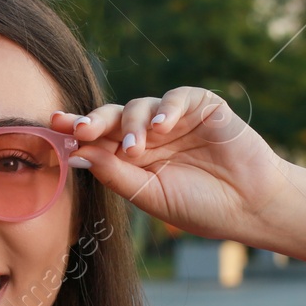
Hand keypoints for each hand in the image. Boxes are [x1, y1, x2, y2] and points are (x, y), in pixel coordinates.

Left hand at [52, 87, 286, 242]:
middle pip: (113, 117)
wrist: (251, 207)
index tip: (54, 126)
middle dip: (94, 120)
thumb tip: (76, 154)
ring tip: (137, 149)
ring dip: (133, 125)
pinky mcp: (203, 106)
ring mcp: (176, 119)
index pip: (99, 138)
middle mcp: (150, 134)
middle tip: (80, 128)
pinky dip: (167, 108)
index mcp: (134, 157)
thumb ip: (116, 174)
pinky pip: (177, 97)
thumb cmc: (202, 207)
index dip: (77, 130)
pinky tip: (162, 126)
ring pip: (141, 106)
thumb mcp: (151, 195)